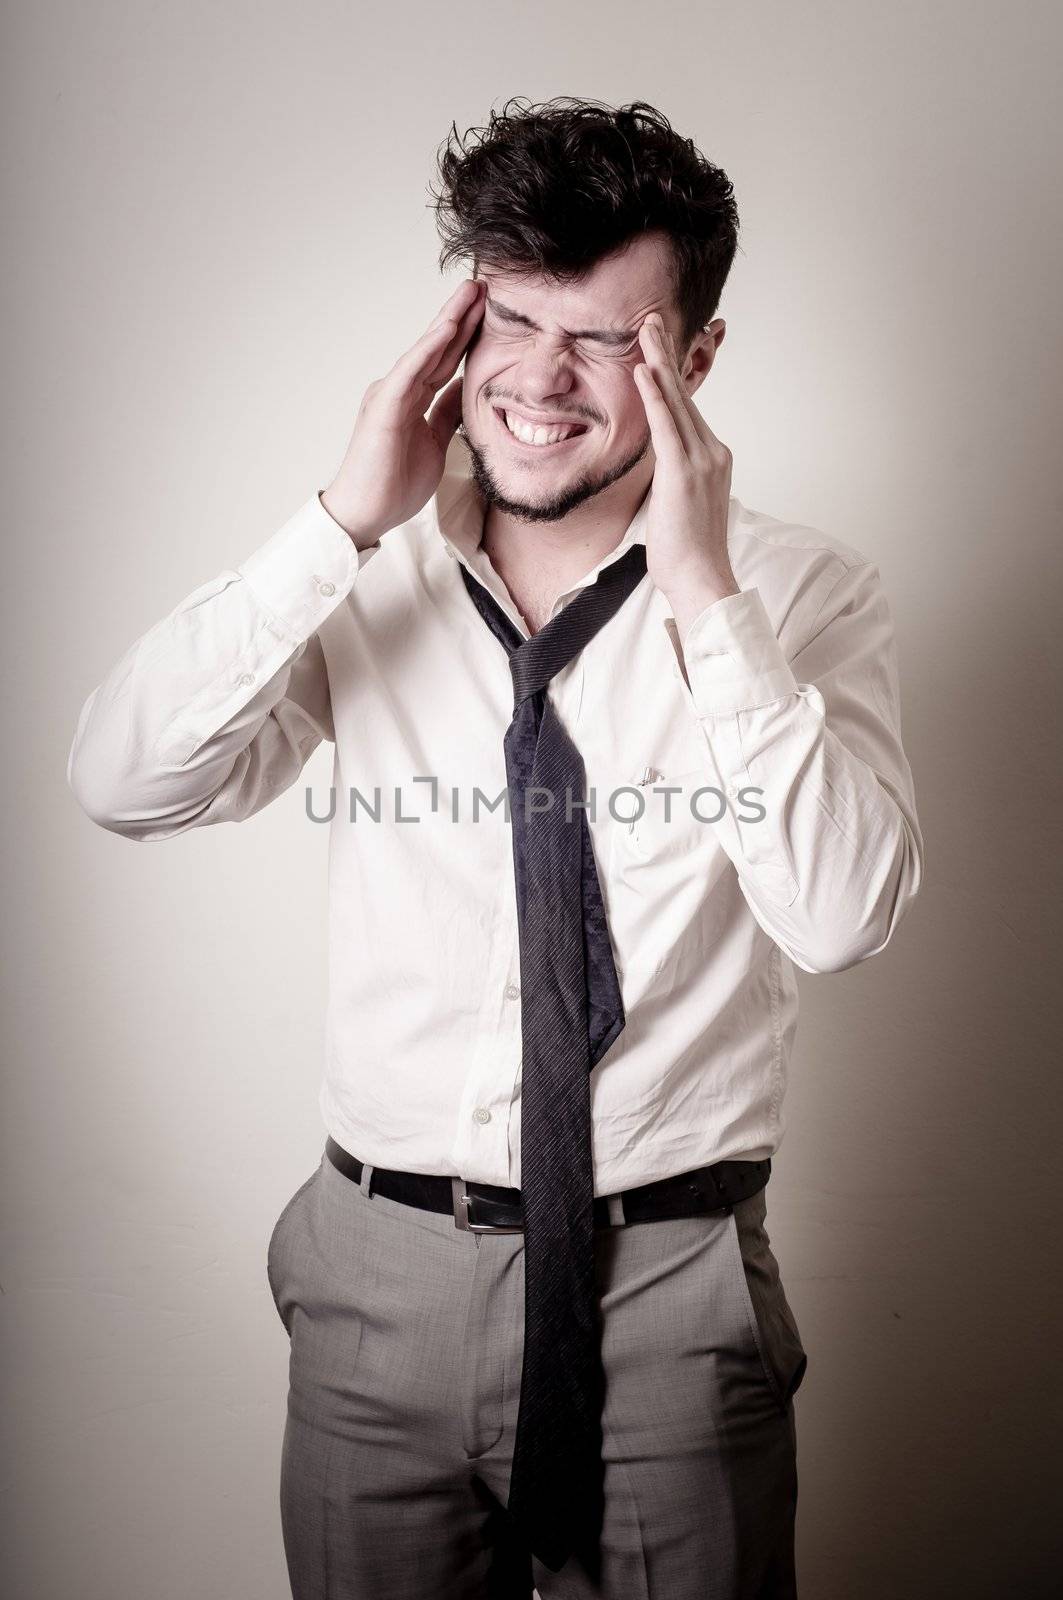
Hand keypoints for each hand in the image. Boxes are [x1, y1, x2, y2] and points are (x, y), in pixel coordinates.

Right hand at [321, 278, 485, 547]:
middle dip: (461, 316)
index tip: (490, 311)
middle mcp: (399, 390)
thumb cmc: (394, 484)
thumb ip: (446, 414)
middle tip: (484, 285)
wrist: (366, 513)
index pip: (444, 360)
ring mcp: (390, 396)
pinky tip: (448, 328)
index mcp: (411, 399)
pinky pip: (410, 372)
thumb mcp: (435, 442)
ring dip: (448, 321)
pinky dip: (429, 349)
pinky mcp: (384, 408)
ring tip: (471, 293)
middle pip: (436, 347)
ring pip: (424, 351)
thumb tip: (466, 390)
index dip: (466, 336)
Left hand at [633, 312, 739, 637]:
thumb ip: (672, 480)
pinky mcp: (684, 473)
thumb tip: (659, 473)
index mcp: (712, 458)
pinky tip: (643, 370)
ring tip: (646, 330)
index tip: (658, 347)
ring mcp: (702, 460)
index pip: (686, 409)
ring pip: (677, 402)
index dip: (671, 375)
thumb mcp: (679, 506)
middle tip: (652, 320)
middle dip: (666, 354)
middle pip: (684, 395)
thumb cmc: (687, 553)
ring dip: (659, 362)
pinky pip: (667, 426)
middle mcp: (713, 452)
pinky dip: (654, 396)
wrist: (702, 580)